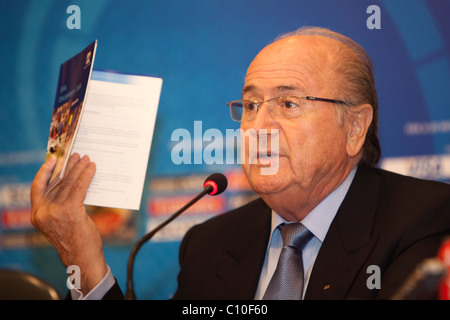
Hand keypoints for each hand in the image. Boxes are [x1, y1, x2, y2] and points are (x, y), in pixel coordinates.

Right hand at [30, 153, 107, 294]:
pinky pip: (79, 188)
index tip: (53, 159)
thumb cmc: (75, 240)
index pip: (37, 187)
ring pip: (68, 183)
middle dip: (68, 167)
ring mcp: (55, 211)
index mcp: (36, 214)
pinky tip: (92, 169)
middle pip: (56, 182)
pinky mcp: (69, 210)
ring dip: (79, 169)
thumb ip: (60, 204)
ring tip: (87, 160)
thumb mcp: (61, 221)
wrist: (82, 257)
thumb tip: (72, 182)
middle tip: (78, 156)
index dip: (45, 171)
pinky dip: (86, 176)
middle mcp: (42, 212)